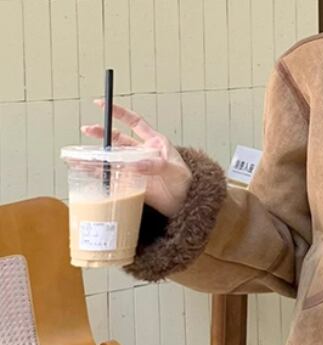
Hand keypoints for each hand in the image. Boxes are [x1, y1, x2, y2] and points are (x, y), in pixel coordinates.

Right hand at [81, 101, 191, 217]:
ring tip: (79, 154)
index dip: (119, 113)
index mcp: (155, 143)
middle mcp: (142, 153)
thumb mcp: (175, 172)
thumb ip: (157, 165)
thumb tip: (136, 164)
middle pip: (118, 139)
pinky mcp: (132, 182)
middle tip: (87, 130)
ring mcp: (136, 167)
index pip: (135, 122)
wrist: (185, 205)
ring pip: (112, 158)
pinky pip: (113, 175)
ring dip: (96, 155)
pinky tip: (87, 172)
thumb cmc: (186, 185)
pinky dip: (100, 173)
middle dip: (102, 134)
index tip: (103, 105)